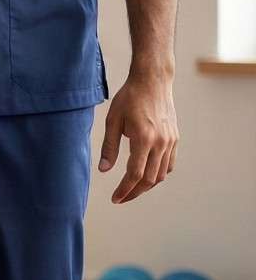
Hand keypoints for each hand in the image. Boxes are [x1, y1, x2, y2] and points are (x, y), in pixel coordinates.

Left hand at [98, 70, 178, 203]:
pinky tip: (146, 175)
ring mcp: (170, 141)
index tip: (115, 199)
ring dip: (146, 185)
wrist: (153, 81)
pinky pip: (169, 164)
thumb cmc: (129, 98)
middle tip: (121, 198)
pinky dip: (158, 174)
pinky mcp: (175, 138)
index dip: (124, 190)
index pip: (135, 174)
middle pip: (149, 179)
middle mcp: (160, 143)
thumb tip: (104, 170)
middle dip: (134, 192)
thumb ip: (109, 146)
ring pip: (161, 174)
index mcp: (143, 138)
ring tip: (132, 189)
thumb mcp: (112, 120)